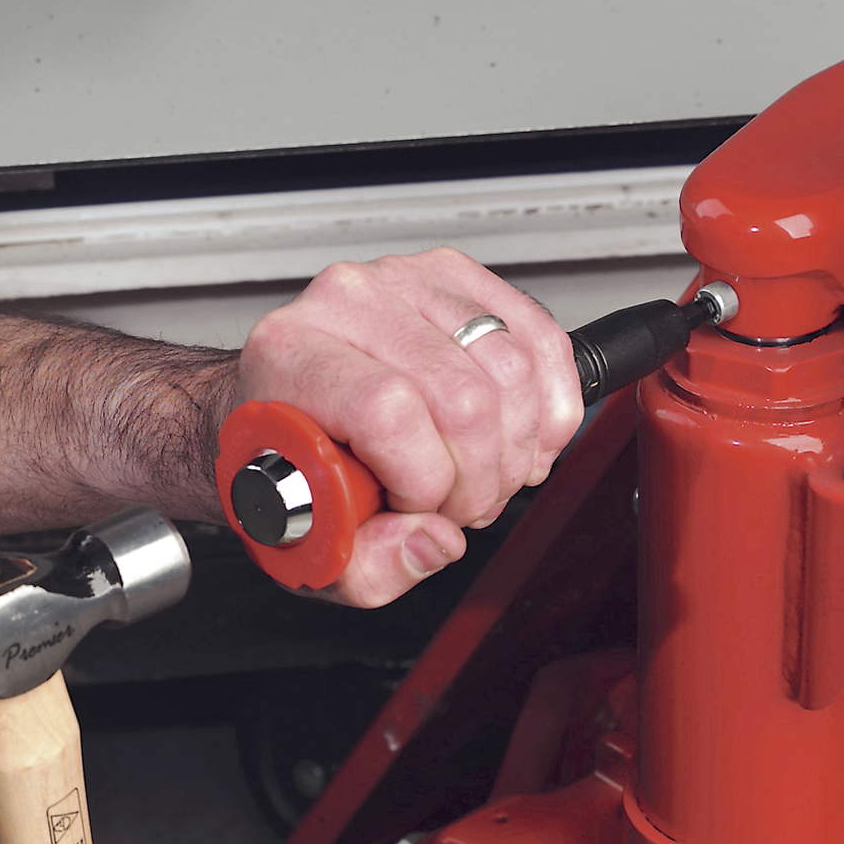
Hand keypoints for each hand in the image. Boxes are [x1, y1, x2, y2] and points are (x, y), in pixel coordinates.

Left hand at [237, 247, 582, 606]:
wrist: (297, 404)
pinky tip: (523, 442)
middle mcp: (348, 300)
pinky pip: (543, 341)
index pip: (388, 410)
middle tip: (462, 505)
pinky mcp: (460, 277)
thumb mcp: (313, 542)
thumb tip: (435, 541)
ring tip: (487, 476)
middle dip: (480, 478)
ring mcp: (409, 278)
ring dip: (517, 449)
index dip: (423, 479)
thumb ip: (369, 566)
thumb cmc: (298, 463)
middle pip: (464, 397)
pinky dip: (551, 408)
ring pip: (513, 372)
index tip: (418, 508)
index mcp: (292, 355)